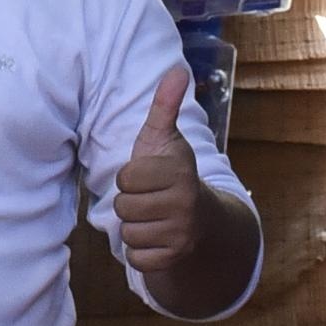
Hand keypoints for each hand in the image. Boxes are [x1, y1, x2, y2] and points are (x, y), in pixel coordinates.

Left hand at [118, 67, 202, 275]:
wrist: (202, 217)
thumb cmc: (172, 173)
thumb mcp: (165, 138)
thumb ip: (165, 105)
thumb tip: (176, 68)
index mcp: (180, 172)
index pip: (126, 178)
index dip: (130, 176)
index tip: (146, 175)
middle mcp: (184, 203)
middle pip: (123, 207)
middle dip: (130, 202)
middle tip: (149, 198)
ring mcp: (181, 233)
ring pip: (128, 232)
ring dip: (134, 225)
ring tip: (152, 216)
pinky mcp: (174, 257)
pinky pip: (136, 257)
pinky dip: (139, 250)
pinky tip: (155, 237)